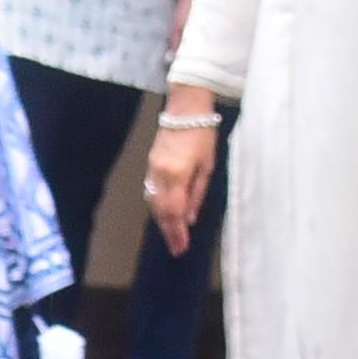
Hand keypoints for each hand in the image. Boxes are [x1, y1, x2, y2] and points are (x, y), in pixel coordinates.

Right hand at [141, 93, 220, 246]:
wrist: (185, 110)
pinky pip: (151, 192)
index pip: (174, 211)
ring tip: (172, 235)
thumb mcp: (207, 166)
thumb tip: (190, 217)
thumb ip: (197, 193)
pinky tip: (164, 215)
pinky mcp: (150, 164)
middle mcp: (161, 173)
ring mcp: (152, 169)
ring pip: (153, 202)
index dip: (177, 232)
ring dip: (162, 221)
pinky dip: (157, 207)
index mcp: (178, 174)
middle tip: (176, 248)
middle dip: (168, 231)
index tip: (181, 247)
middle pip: (160, 210)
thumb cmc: (202, 135)